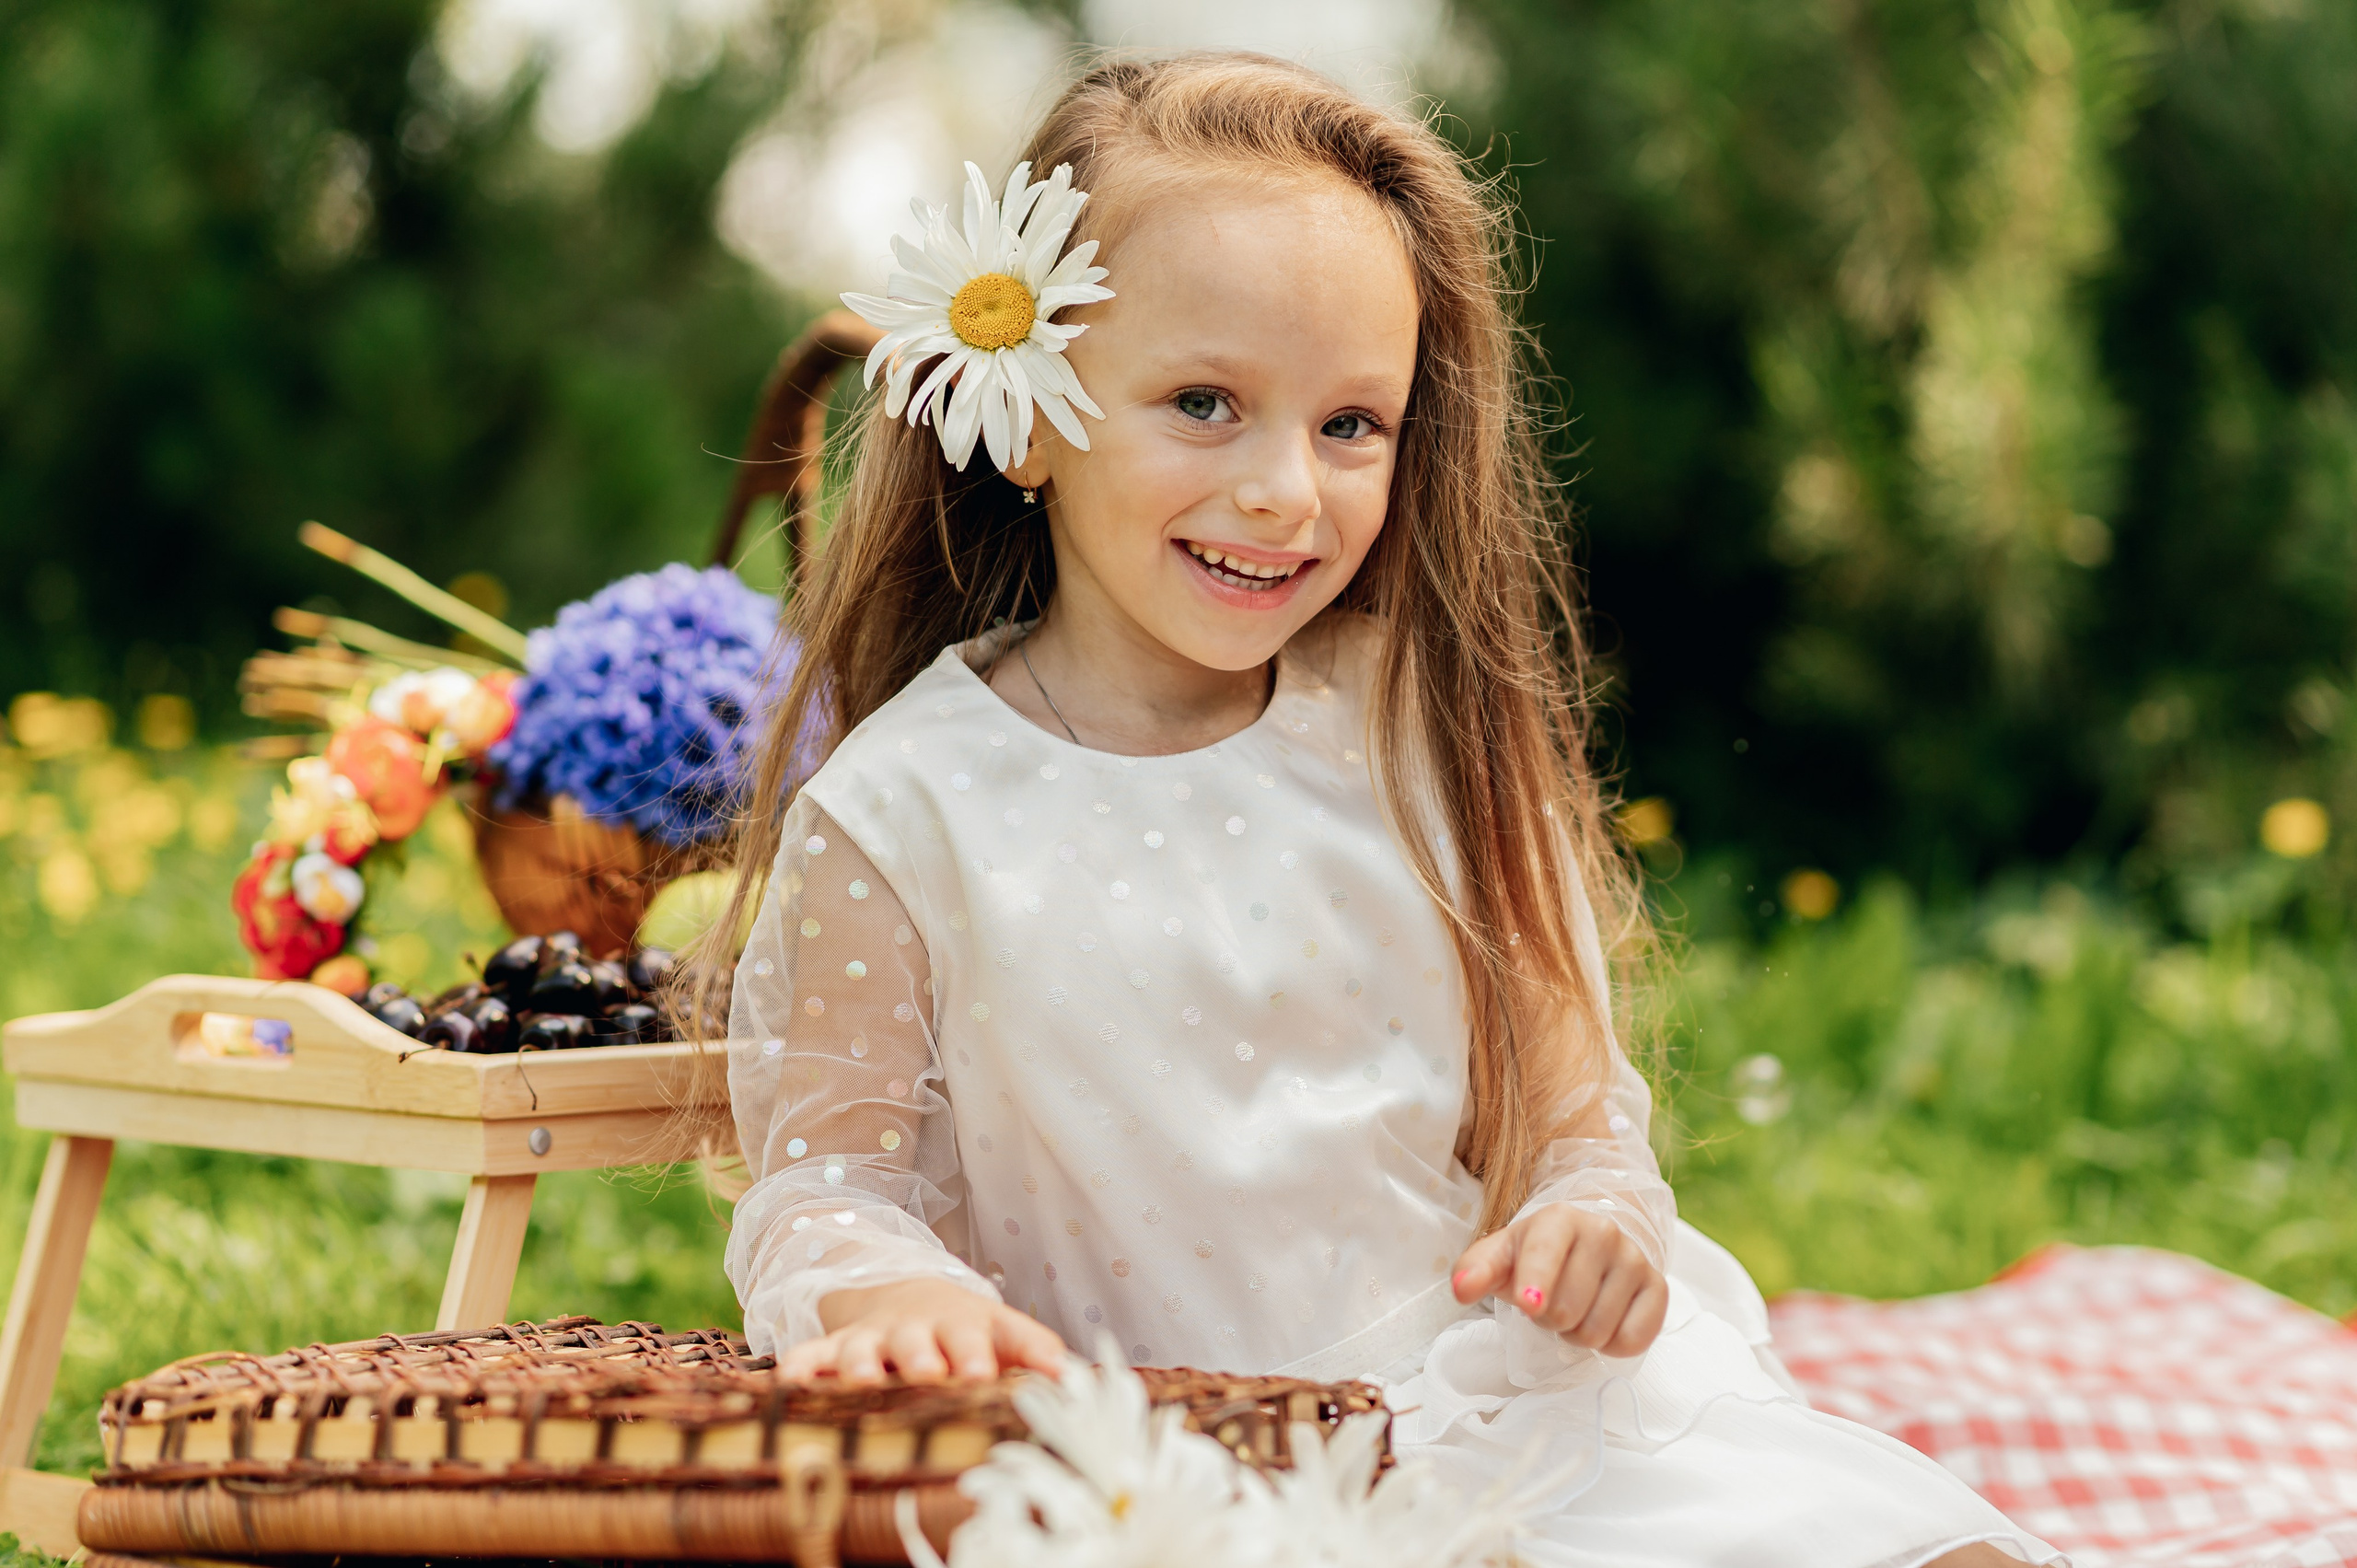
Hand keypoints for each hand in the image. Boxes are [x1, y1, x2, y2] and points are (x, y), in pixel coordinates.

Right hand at [780, 1277, 1069, 1386]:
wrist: (910, 1295)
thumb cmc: (967, 1332)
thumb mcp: (1005, 1334)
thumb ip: (1037, 1352)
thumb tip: (1078, 1380)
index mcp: (968, 1327)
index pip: (984, 1334)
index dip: (985, 1352)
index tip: (984, 1372)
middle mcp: (920, 1330)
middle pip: (921, 1341)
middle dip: (925, 1356)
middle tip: (930, 1373)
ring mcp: (876, 1339)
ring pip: (866, 1349)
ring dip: (864, 1362)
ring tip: (865, 1379)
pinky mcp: (838, 1348)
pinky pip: (814, 1356)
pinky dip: (802, 1366)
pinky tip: (790, 1382)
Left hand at [1449, 1202, 1667, 1356]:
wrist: (1588, 1243)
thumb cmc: (1535, 1254)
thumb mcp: (1501, 1255)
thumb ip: (1475, 1270)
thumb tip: (1461, 1289)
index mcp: (1558, 1218)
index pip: (1546, 1254)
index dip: (1537, 1283)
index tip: (1530, 1305)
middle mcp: (1602, 1232)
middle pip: (1566, 1310)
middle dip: (1549, 1320)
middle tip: (1549, 1306)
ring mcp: (1634, 1259)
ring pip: (1597, 1330)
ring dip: (1578, 1334)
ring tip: (1575, 1310)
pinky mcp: (1657, 1287)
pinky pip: (1633, 1339)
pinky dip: (1612, 1345)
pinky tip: (1604, 1320)